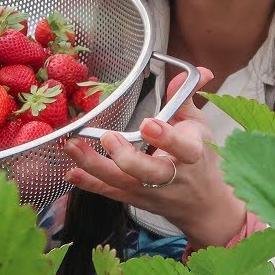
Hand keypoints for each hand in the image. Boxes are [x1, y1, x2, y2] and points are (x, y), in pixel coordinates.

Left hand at [64, 66, 246, 249]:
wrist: (203, 204)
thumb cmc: (200, 159)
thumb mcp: (199, 126)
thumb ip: (187, 98)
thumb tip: (200, 70)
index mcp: (191, 154)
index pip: (181, 148)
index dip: (164, 137)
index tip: (147, 123)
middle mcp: (170, 176)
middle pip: (148, 172)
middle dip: (126, 157)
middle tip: (108, 137)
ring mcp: (149, 190)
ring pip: (122, 182)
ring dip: (95, 166)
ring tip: (72, 146)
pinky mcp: (133, 198)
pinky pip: (109, 193)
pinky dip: (89, 183)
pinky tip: (71, 171)